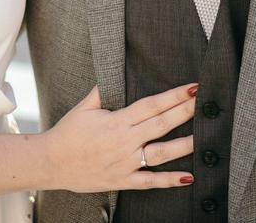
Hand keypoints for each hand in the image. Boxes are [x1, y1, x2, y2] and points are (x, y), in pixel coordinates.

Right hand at [43, 83, 196, 192]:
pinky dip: (169, 180)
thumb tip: (114, 72)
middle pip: (161, 124)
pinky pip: (150, 181)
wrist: (51, 163)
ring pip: (161, 153)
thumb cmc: (67, 134)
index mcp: (116, 121)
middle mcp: (124, 141)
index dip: (173, 96)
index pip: (151, 105)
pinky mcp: (123, 180)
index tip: (191, 88)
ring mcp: (125, 162)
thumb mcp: (83, 108)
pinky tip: (188, 177)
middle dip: (185, 112)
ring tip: (205, 137)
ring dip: (184, 145)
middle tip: (204, 102)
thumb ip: (101, 91)